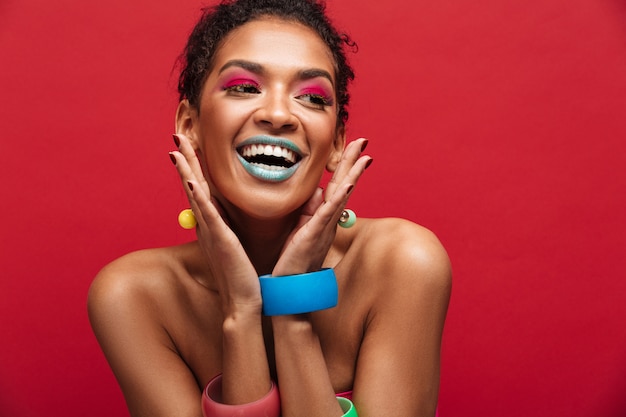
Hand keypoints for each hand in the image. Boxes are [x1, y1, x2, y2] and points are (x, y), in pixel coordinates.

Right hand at [169, 134, 260, 312]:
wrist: (244, 302)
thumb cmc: (242, 276)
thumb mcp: (236, 245)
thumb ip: (231, 228)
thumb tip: (232, 217)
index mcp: (213, 225)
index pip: (201, 190)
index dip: (193, 168)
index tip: (188, 147)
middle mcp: (207, 225)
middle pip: (192, 186)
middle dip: (185, 161)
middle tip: (176, 137)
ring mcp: (210, 231)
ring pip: (195, 194)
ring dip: (185, 170)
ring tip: (176, 149)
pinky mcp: (219, 239)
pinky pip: (206, 213)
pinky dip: (197, 196)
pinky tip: (190, 179)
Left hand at [273, 138, 371, 275]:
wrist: (290, 287)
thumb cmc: (294, 260)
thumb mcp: (301, 229)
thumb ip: (309, 210)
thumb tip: (318, 190)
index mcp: (324, 217)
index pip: (337, 186)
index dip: (345, 167)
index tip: (354, 148)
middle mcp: (329, 220)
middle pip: (343, 185)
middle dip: (353, 162)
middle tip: (364, 141)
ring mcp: (324, 226)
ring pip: (341, 195)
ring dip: (352, 174)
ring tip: (364, 156)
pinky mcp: (315, 233)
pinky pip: (329, 212)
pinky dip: (340, 196)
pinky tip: (349, 183)